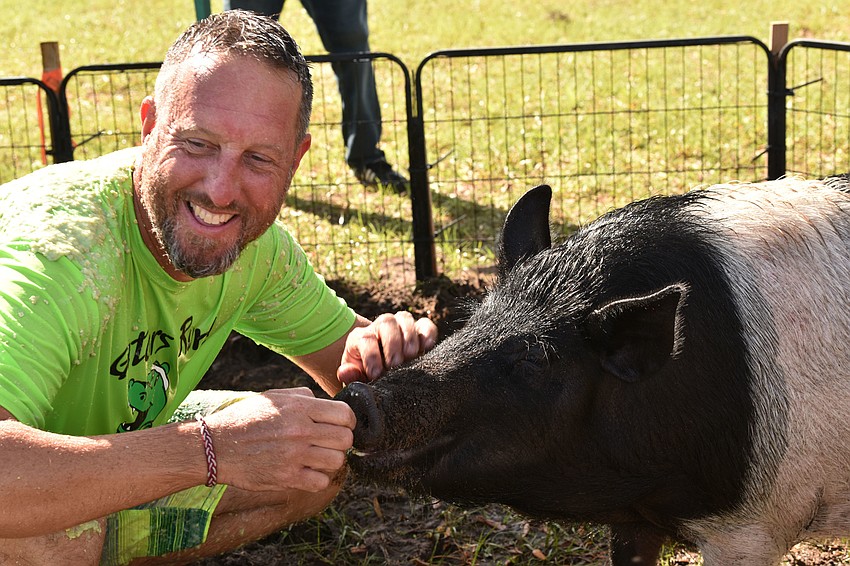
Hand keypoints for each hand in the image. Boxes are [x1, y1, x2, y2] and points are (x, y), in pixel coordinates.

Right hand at [204, 388, 354, 492]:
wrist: (216, 445)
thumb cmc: (245, 419)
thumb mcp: (274, 396)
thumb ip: (303, 396)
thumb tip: (325, 403)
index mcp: (300, 408)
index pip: (345, 414)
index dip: (347, 421)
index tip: (341, 425)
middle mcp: (301, 430)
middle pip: (346, 439)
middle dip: (341, 441)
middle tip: (328, 443)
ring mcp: (295, 455)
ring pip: (337, 461)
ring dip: (330, 460)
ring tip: (317, 458)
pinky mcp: (287, 478)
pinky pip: (321, 482)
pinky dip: (318, 479)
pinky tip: (307, 472)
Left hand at [337, 311, 436, 384]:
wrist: (382, 376)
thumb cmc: (367, 378)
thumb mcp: (355, 379)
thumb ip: (350, 376)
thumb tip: (345, 372)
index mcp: (360, 338)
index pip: (365, 338)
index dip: (371, 356)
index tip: (376, 374)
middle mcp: (380, 327)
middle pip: (386, 322)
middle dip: (391, 343)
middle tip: (395, 365)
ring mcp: (400, 327)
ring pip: (404, 318)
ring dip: (409, 337)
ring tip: (411, 356)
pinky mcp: (418, 332)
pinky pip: (425, 325)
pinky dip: (428, 333)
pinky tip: (428, 346)